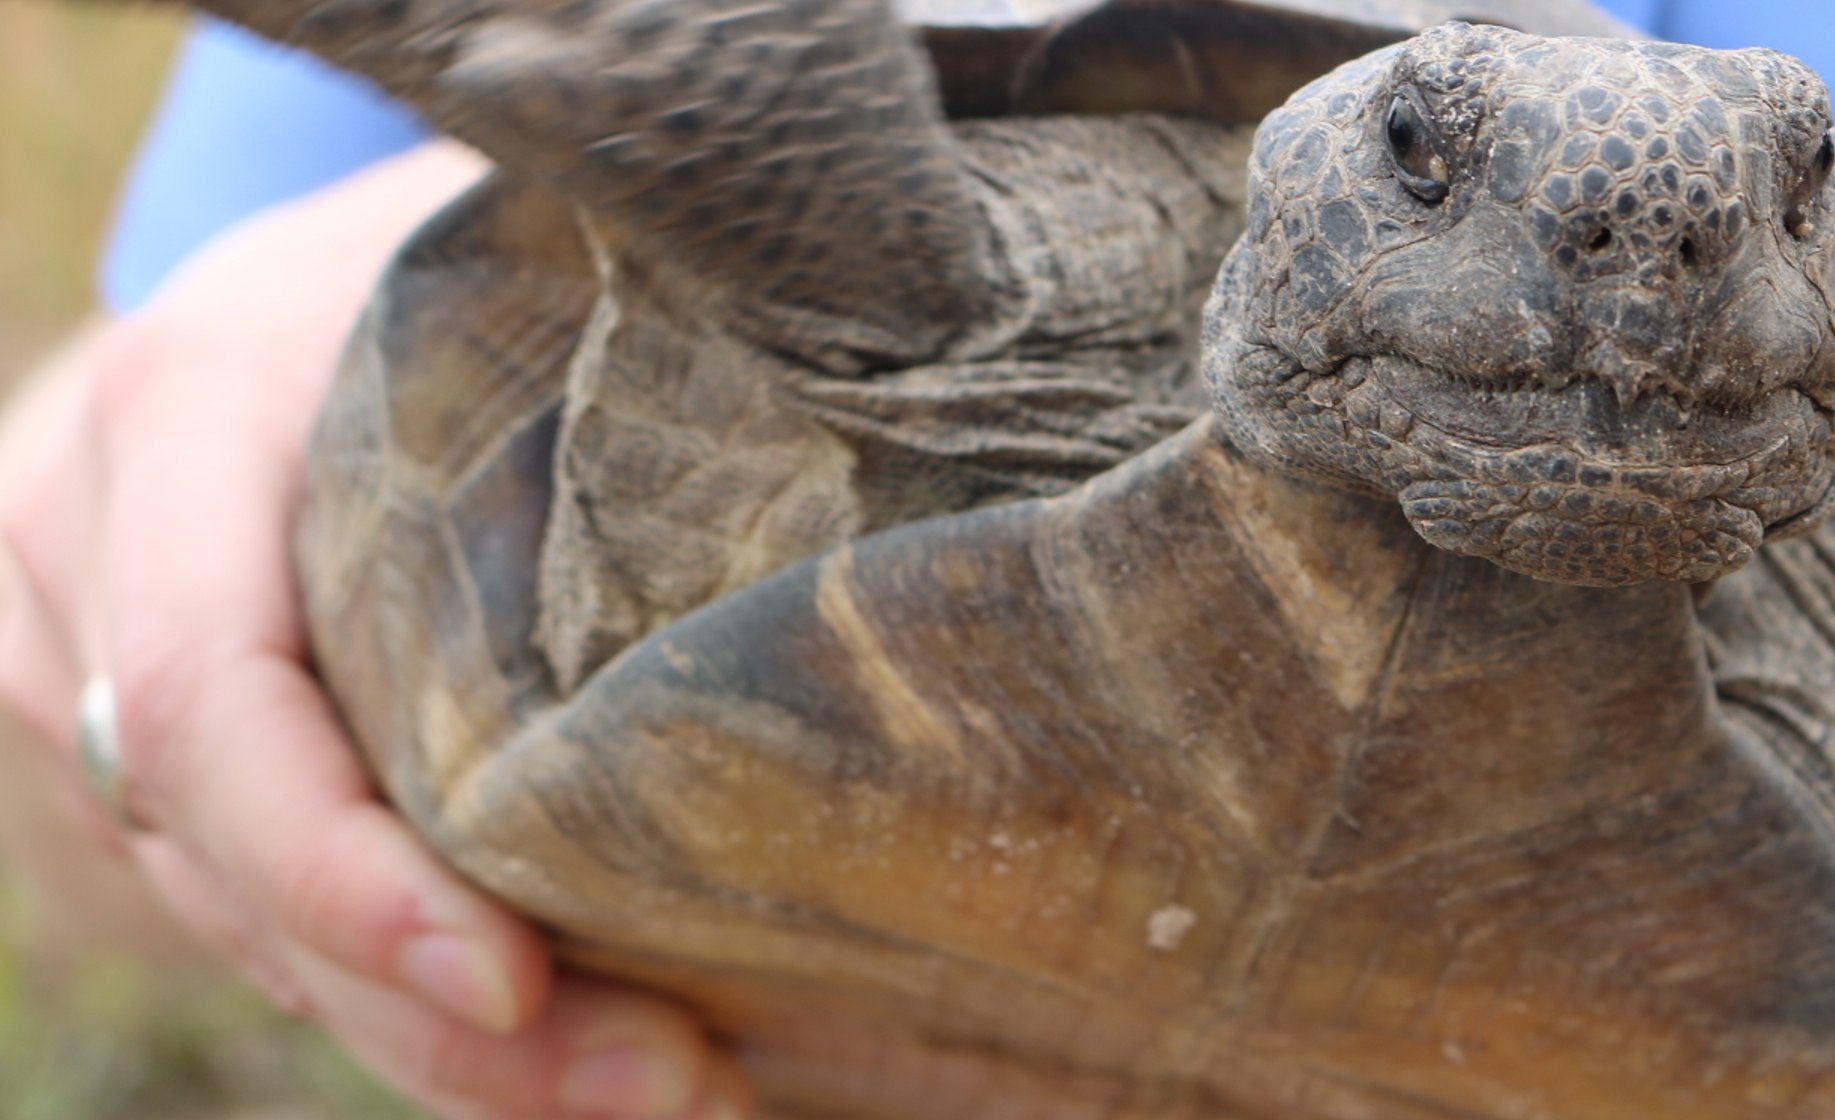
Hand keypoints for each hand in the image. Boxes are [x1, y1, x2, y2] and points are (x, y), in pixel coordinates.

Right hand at [0, 142, 747, 1119]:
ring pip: (242, 920)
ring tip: (665, 1089)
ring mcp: (78, 654)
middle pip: (233, 860)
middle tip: (668, 1092)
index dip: (350, 878)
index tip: (521, 984)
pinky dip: (404, 992)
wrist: (324, 246)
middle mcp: (90, 545)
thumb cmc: (483, 236)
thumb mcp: (529, 240)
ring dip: (448, 1043)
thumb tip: (860, 458)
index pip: (215, 698)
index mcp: (186, 407)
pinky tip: (575, 1047)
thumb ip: (624, 337)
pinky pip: (251, 906)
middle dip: (444, 1019)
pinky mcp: (126, 741)